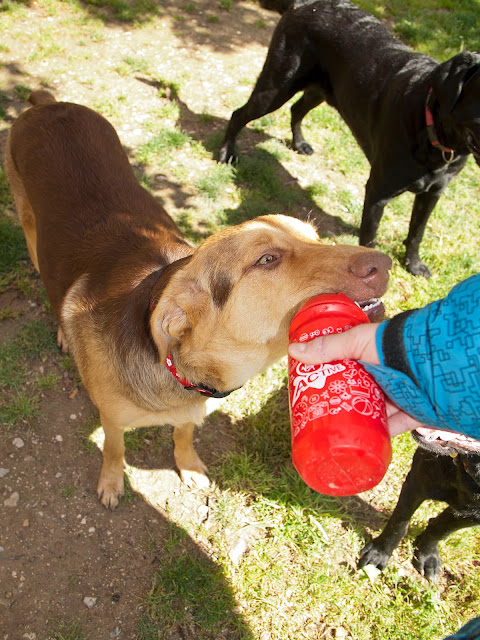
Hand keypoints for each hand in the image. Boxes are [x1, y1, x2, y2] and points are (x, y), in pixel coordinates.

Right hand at [288, 324, 424, 437]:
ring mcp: (397, 398)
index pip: (349, 370)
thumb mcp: (355, 341)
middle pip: (358, 394)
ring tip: (332, 433)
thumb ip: (327, 347)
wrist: (428, 362)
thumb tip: (294, 350)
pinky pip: (390, 431)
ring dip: (356, 422)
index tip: (313, 387)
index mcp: (372, 359)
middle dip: (341, 403)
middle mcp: (385, 379)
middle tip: (318, 412)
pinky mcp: (408, 416)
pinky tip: (358, 446)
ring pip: (372, 414)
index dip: (331, 378)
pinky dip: (376, 439)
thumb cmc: (392, 344)